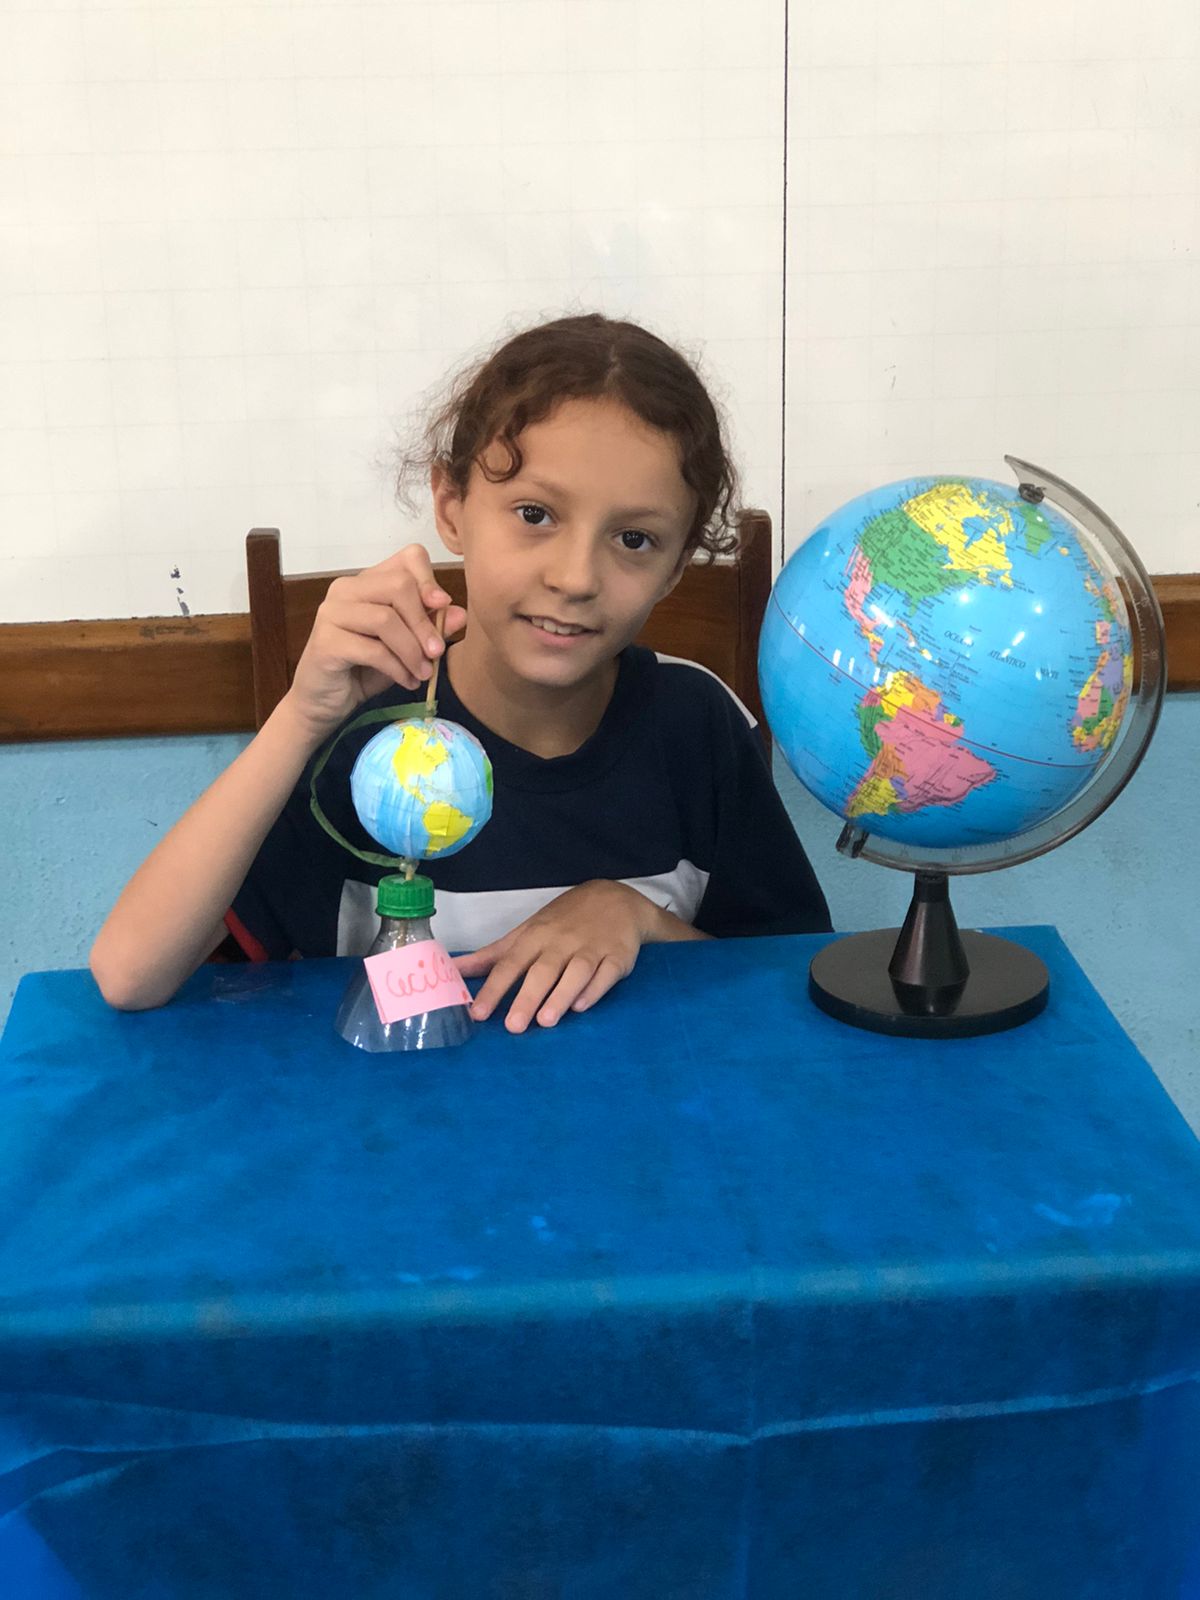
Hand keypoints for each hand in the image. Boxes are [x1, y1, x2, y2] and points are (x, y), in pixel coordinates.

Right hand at [283, 544, 467, 739]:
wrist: (325, 702)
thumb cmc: (365, 670)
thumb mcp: (407, 647)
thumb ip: (431, 628)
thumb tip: (460, 614)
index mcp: (369, 581)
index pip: (408, 558)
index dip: (430, 580)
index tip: (443, 606)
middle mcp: (346, 589)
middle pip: (398, 585)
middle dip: (424, 622)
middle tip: (436, 653)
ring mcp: (332, 613)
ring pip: (385, 618)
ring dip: (412, 650)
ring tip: (423, 674)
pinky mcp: (325, 642)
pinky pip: (372, 649)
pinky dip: (397, 668)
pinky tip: (407, 682)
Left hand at [456, 881, 668, 1032]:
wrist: (616, 898)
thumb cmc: (564, 920)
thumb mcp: (527, 931)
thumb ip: (492, 955)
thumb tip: (454, 969)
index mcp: (536, 937)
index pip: (510, 964)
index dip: (494, 989)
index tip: (478, 1013)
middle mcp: (562, 943)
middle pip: (543, 971)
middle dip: (527, 997)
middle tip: (513, 1026)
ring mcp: (592, 949)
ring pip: (576, 972)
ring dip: (560, 995)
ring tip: (546, 1021)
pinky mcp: (618, 957)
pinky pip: (606, 974)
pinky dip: (595, 989)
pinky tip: (582, 1005)